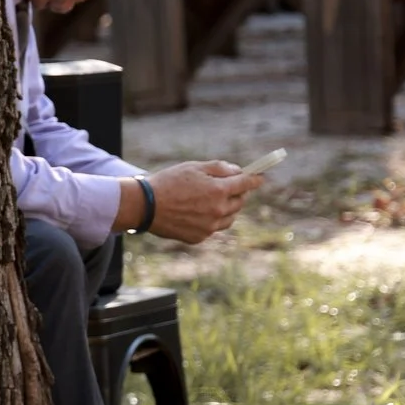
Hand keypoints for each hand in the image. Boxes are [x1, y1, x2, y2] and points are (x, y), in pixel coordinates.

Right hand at [144, 160, 264, 244]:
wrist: (144, 207)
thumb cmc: (167, 183)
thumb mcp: (193, 167)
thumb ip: (219, 168)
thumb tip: (237, 171)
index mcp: (218, 191)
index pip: (246, 184)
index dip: (255, 179)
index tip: (260, 177)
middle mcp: (218, 211)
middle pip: (239, 202)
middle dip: (237, 193)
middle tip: (229, 187)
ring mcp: (209, 227)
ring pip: (229, 217)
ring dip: (226, 208)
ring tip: (211, 200)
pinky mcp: (199, 237)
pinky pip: (213, 228)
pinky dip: (211, 220)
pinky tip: (196, 212)